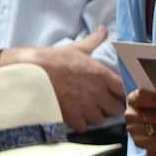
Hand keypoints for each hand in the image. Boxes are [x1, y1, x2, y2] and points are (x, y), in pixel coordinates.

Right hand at [0, 29, 124, 130]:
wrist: (31, 72)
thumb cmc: (54, 59)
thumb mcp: (77, 48)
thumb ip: (94, 40)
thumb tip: (103, 28)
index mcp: (101, 75)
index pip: (124, 90)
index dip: (121, 94)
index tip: (115, 94)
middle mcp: (97, 92)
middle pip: (115, 109)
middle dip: (109, 107)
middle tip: (101, 104)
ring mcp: (85, 106)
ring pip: (100, 120)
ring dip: (95, 116)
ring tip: (87, 110)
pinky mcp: (71, 116)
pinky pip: (84, 127)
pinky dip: (80, 124)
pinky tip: (75, 117)